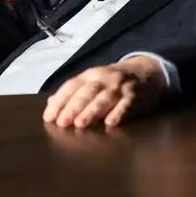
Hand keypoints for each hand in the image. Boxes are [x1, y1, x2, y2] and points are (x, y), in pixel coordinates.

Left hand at [42, 56, 165, 127]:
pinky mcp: (135, 95)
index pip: (71, 86)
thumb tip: (50, 104)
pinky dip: (118, 113)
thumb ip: (74, 93)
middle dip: (72, 107)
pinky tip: (110, 123)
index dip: (59, 101)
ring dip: (91, 111)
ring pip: (104, 98)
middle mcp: (103, 78)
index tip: (48, 117)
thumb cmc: (114, 82)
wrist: (147, 71)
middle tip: (61, 123)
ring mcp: (120, 86)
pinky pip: (126, 104)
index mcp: (90, 75)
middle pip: (86, 92)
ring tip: (80, 124)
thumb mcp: (93, 82)